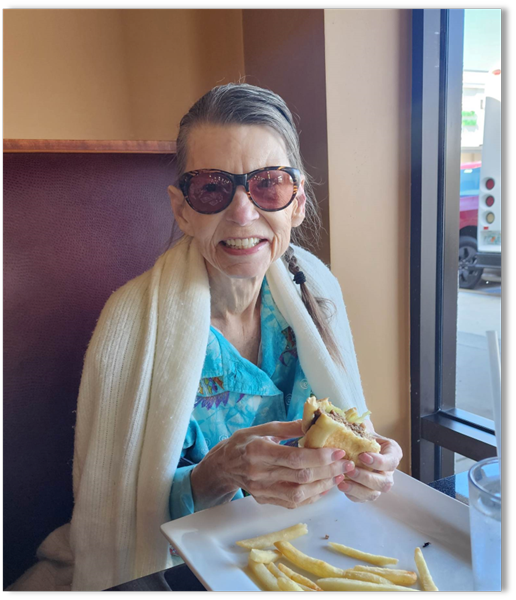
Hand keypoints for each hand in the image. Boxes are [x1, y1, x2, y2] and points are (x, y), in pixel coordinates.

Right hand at [191, 420, 354, 510]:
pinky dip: (311, 496)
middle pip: (300, 477)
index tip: (338, 451)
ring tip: (339, 475)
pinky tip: (324, 486)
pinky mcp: (265, 500)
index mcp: (258, 452)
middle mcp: (260, 474)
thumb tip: (312, 422)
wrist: (222, 467)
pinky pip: (292, 503)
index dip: (319, 456)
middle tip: (347, 463)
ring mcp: (262, 491)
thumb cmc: (242, 443)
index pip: (295, 458)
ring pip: (299, 494)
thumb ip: (286, 427)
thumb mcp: (260, 428)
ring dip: (323, 486)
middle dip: (328, 471)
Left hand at [337, 425, 402, 502]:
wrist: (353, 444)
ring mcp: (378, 484)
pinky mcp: (367, 492)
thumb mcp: (362, 428)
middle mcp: (389, 471)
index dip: (379, 461)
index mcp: (392, 453)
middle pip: (385, 482)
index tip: (362, 455)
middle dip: (366, 477)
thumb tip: (346, 419)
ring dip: (357, 488)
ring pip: (374, 494)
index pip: (391, 461)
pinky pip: (362, 498)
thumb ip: (359, 425)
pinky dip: (352, 494)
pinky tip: (341, 485)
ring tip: (341, 481)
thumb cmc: (359, 435)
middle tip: (349, 469)